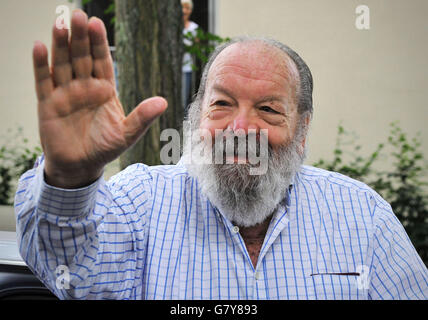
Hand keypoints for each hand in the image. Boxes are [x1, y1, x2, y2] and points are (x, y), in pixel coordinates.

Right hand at [33, 10, 166, 187]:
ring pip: (62, 63)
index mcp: (104, 90)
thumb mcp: (126, 134)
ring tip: (59, 24)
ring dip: (60, 44)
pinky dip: (41, 65)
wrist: (80, 166)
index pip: (102, 61)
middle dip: (80, 37)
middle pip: (81, 57)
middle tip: (78, 15)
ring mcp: (65, 93)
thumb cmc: (104, 148)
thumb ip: (142, 117)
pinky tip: (40, 47)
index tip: (96, 24)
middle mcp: (84, 86)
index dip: (99, 44)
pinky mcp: (48, 103)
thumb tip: (163, 102)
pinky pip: (43, 81)